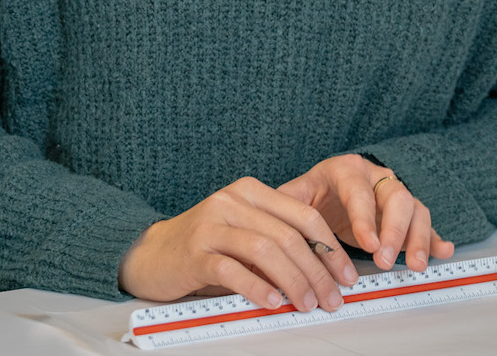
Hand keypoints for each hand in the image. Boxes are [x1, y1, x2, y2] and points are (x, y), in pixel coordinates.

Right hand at [118, 177, 358, 313]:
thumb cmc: (204, 246)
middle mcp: (231, 202)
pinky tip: (272, 302)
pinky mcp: (194, 252)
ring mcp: (210, 225)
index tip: (346, 275)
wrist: (150, 253)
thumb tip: (324, 273)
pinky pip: (232, 269)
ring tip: (306, 303)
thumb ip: (277, 243)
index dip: (330, 248)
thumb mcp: (243, 234)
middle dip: (317, 271)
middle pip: (288, 235)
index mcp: (250, 192)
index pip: (303, 216)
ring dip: (293, 281)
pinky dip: (257, 287)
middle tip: (332, 298)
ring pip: (264, 250)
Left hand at [278, 154, 452, 271]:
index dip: (365, 217)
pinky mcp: (406, 215)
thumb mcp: (294, 195)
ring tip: (415, 265)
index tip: (368, 244)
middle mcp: (376, 177)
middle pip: (396, 197)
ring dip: (417, 238)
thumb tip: (270, 226)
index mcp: (346, 170)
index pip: (359, 190)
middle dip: (395, 230)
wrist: (326, 191)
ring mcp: (394, 194)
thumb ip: (286, 206)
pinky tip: (443, 251)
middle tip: (387, 259)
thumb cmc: (310, 193)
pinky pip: (426, 224)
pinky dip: (435, 239)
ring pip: (416, 210)